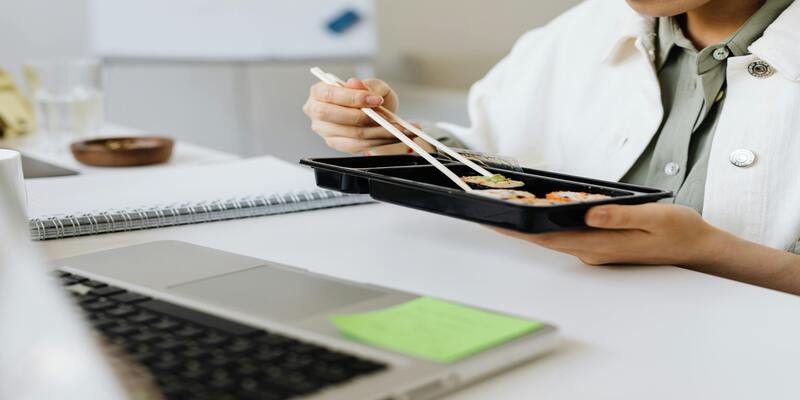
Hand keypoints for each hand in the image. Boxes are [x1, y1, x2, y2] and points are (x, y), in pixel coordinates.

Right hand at [304, 77, 417, 153]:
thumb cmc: (368, 95)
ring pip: (353, 134)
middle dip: (366, 118)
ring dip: (381, 133)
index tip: (376, 100)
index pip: (331, 95)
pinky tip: (397, 137)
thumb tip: (355, 83)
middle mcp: (317, 112)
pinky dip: (381, 141)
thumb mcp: (372, 85)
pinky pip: (360, 146)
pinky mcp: (338, 144)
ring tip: (403, 129)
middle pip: (337, 118)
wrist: (374, 111)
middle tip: (389, 119)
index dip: (353, 98)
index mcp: (319, 92)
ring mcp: (325, 131)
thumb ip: (367, 84)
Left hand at [493, 203, 723, 266]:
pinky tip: (536, 216)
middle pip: (543, 239)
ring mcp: (594, 250)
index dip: (519, 230)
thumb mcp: (654, 217)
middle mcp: (591, 250)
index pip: (548, 237)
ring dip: (527, 227)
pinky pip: (565, 236)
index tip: (494, 222)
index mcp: (599, 244)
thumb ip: (619, 215)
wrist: (697, 249)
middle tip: (485, 215)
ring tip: (502, 213)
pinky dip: (545, 227)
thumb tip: (588, 212)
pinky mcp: (599, 245)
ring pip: (552, 238)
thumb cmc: (678, 232)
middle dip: (513, 228)